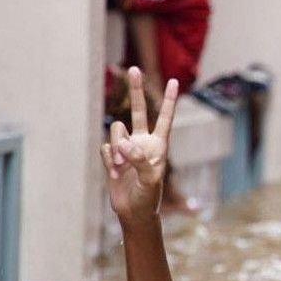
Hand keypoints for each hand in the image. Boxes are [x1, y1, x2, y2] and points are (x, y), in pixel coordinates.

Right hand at [100, 67, 178, 222]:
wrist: (134, 212)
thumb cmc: (149, 197)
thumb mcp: (150, 179)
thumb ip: (139, 159)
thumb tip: (122, 142)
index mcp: (159, 145)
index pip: (164, 118)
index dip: (168, 100)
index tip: (174, 81)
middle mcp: (143, 142)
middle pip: (137, 111)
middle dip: (136, 90)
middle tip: (133, 68)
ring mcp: (127, 148)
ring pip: (116, 131)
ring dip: (117, 148)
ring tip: (123, 167)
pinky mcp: (113, 156)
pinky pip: (106, 149)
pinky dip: (109, 161)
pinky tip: (116, 173)